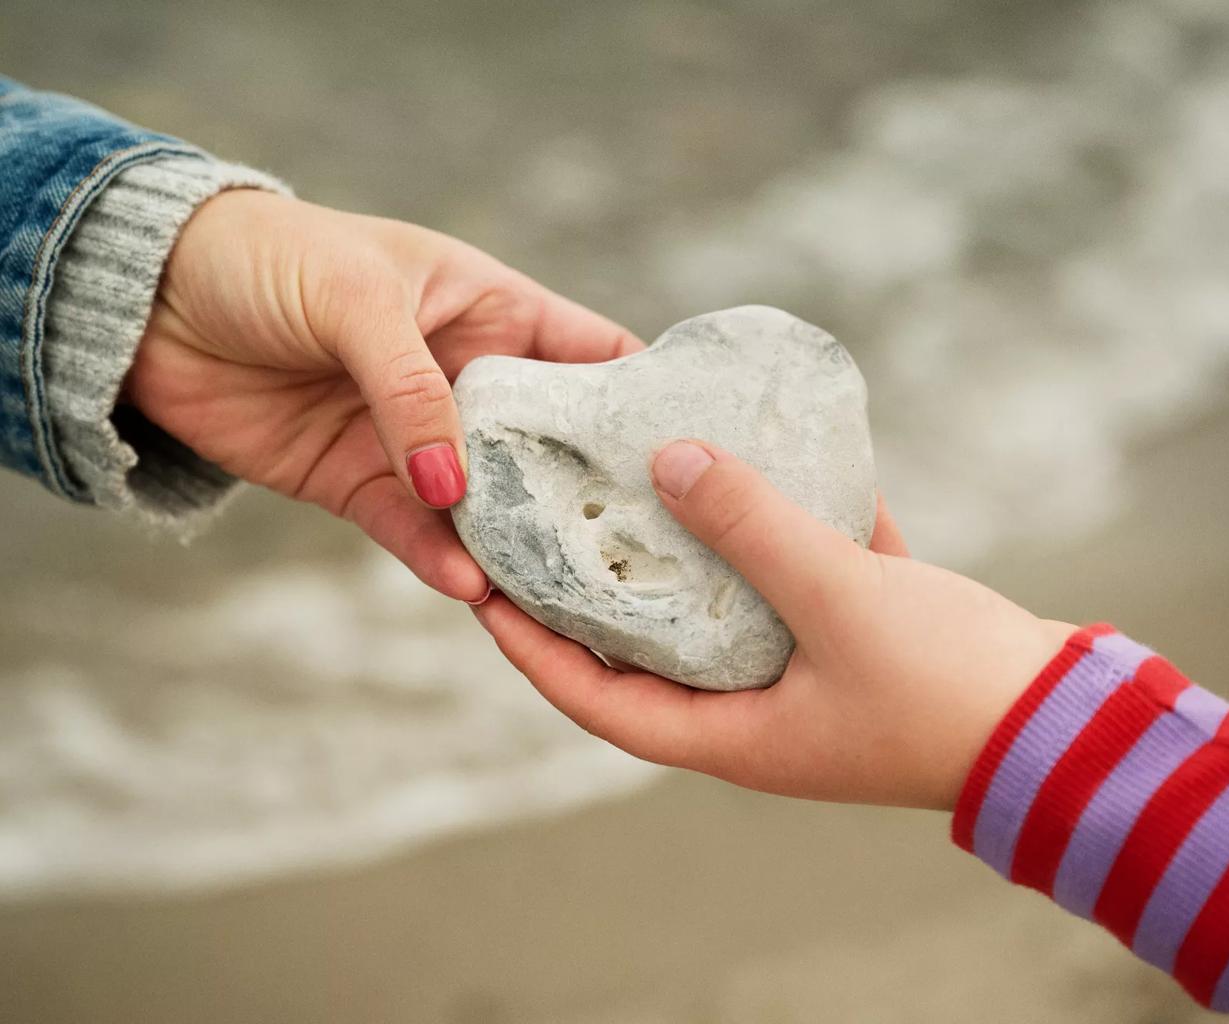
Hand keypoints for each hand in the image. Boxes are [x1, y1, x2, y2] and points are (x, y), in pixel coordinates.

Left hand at [126, 189, 641, 601]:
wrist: (149, 303)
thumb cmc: (268, 261)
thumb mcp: (356, 300)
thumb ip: (411, 390)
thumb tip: (456, 489)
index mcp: (493, 310)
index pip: (592, 356)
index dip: (641, 397)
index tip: (693, 450)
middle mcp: (471, 381)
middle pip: (553, 446)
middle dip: (589, 493)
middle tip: (641, 549)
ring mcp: (421, 440)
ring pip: (489, 502)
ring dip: (518, 544)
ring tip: (561, 591)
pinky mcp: (364, 485)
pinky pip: (415, 533)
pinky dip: (440, 560)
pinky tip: (470, 587)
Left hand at [472, 441, 1074, 810]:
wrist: (1063, 721)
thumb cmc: (946, 687)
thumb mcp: (841, 600)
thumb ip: (754, 529)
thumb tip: (669, 458)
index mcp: (731, 734)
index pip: (596, 699)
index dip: (533, 651)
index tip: (482, 594)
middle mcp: (753, 709)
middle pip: (646, 651)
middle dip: (595, 594)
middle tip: (549, 524)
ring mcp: (802, 673)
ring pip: (716, 609)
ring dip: (678, 556)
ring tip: (633, 487)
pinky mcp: (849, 635)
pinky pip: (786, 581)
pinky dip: (765, 534)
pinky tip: (750, 467)